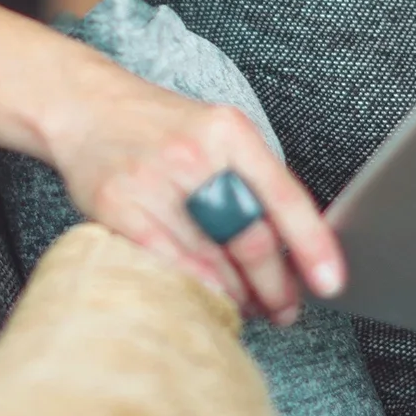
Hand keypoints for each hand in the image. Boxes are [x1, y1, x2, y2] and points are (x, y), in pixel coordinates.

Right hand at [42, 78, 343, 326]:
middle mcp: (193, 153)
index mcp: (229, 131)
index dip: (312, 245)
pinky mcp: (115, 206)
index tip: (331, 282)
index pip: (283, 196)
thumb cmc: (160, 128)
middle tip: (286, 308)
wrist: (84, 106)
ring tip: (250, 307)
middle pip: (249, 236)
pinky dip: (194, 287)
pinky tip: (210, 298)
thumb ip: (252, 181)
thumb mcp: (217, 133)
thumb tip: (295, 248)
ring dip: (238, 295)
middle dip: (275, 285)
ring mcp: (151, 180)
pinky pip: (166, 263)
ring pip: (210, 259)